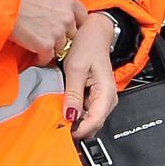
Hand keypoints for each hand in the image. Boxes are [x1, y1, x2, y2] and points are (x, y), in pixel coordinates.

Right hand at [11, 0, 88, 64]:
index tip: (67, 30)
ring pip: (60, 48)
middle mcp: (67, 17)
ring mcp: (58, 32)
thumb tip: (60, 15)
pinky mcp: (46, 46)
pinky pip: (47, 58)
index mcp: (69, 1)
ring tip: (37, 42)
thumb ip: (58, 5)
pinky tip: (33, 53)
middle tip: (49, 36)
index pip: (83, 18)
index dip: (74, 25)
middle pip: (72, 35)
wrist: (2, 3)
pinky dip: (40, 58)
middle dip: (62, 37)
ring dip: (50, 47)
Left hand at [60, 13, 118, 139]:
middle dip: (76, 128)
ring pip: (89, 120)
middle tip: (56, 125)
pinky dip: (76, 113)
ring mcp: (102, 99)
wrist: (94, 33)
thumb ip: (73, 94)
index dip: (79, 130)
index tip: (63, 131)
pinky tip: (64, 108)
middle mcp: (108, 99)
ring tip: (58, 115)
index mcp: (106, 92)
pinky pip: (86, 112)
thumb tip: (69, 117)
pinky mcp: (95, 97)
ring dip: (75, 121)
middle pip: (93, 124)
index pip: (95, 121)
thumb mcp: (75, 68)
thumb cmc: (88, 46)